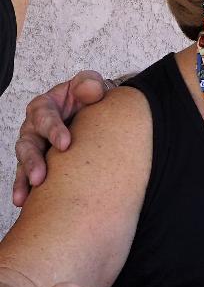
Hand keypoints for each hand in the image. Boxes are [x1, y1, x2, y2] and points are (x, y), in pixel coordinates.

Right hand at [13, 72, 109, 206]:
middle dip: (33, 160)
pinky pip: (27, 176)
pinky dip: (25, 188)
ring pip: (25, 162)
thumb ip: (89, 84)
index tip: (66, 144)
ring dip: (25, 178)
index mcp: (46, 106)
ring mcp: (35, 146)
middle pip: (28, 142)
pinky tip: (25, 202)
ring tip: (29, 194)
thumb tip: (89, 89)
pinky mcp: (39, 162)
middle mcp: (35, 127)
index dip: (53, 129)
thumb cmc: (91, 99)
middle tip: (41, 177)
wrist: (96, 114)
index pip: (45, 115)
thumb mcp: (91, 86)